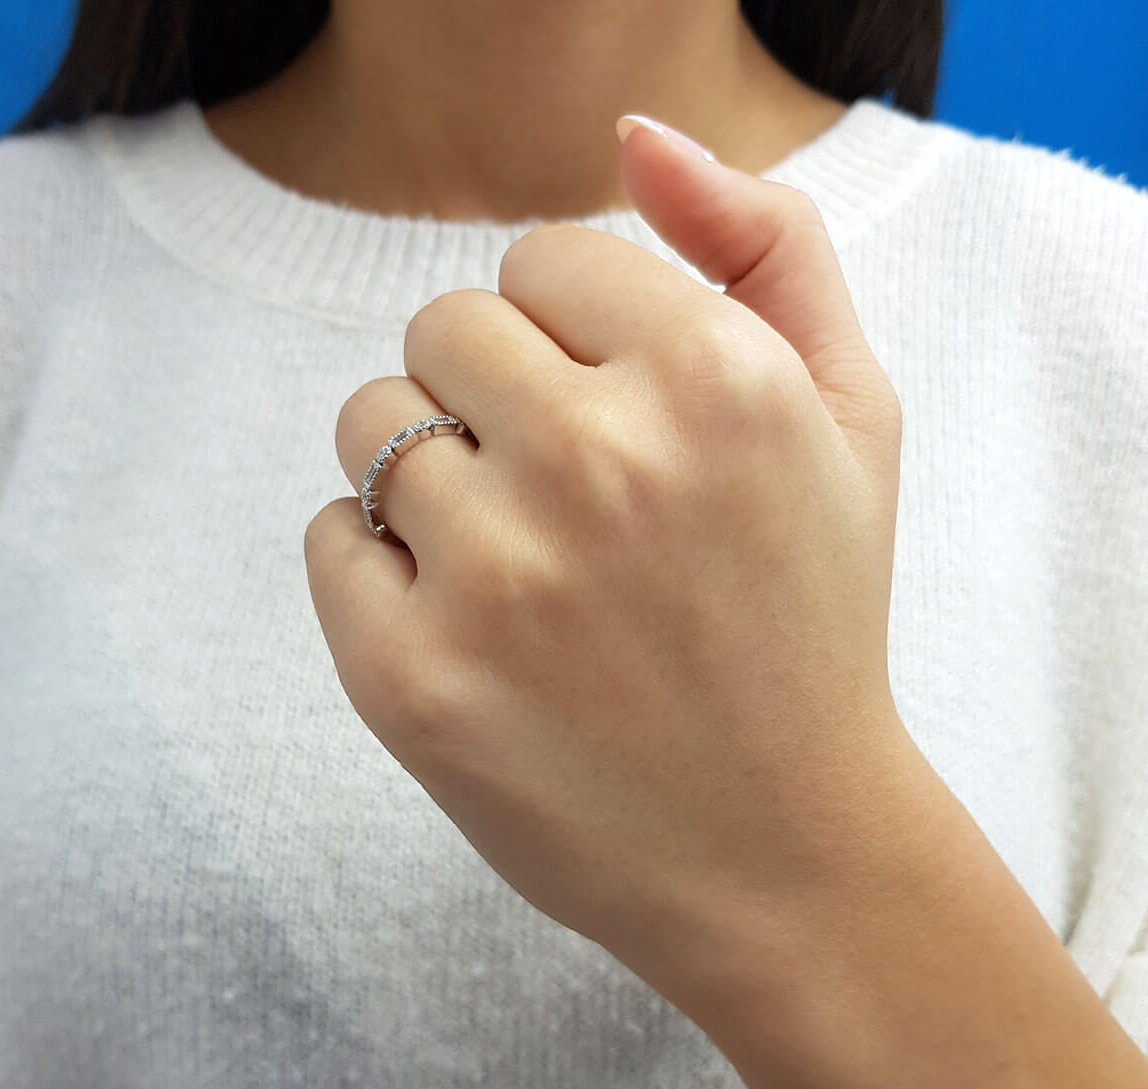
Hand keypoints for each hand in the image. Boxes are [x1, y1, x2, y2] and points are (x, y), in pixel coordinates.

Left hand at [305, 116, 921, 1009]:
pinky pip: (331, 538)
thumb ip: (768, 245)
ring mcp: (494, 580)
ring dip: (429, 473)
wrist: (782, 851)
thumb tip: (633, 141)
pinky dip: (381, 566)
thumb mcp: (852, 416)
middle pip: (442, 326)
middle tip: (562, 491)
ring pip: (372, 425)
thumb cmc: (812, 623)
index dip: (571, 335)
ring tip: (520, 562)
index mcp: (715, 380)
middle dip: (491, 390)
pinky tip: (471, 626)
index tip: (611, 413)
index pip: (541, 260)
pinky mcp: (410, 681)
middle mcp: (600, 465)